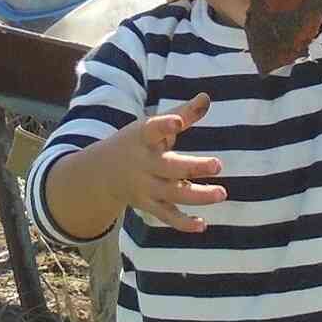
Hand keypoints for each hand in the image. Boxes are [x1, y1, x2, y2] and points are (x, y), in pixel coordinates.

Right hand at [90, 93, 223, 232]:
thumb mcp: (152, 126)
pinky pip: (167, 216)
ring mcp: (146, 187)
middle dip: (193, 167)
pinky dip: (183, 223)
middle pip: (169, 167)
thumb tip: (206, 97)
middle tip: (218, 164)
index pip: (152, 129)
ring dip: (197, 195)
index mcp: (142, 138)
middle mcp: (143, 164)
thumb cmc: (136, 143)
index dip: (165, 125)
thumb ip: (182, 113)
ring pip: (172, 193)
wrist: (100, 174)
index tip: (178, 122)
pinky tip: (202, 224)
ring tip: (221, 193)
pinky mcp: (149, 205)